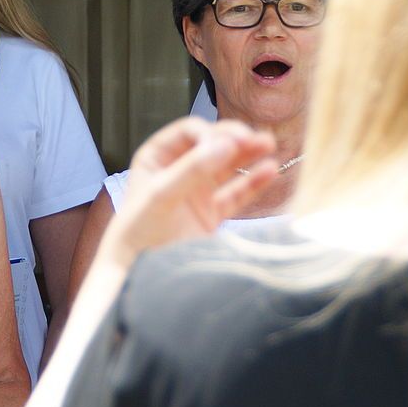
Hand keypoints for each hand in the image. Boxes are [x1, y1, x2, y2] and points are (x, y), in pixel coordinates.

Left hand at [104, 118, 276, 267]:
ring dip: (247, 155)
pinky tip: (270, 171)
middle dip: (234, 139)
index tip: (228, 144)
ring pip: (226, 167)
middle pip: (211, 145)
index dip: (210, 133)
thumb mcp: (161, 195)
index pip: (189, 133)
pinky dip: (252, 183)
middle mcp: (177, 170)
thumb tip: (226, 144)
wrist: (138, 273)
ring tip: (270, 144)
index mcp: (156, 157)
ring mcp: (196, 192)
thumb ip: (192, 170)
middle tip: (258, 138)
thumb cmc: (138, 230)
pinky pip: (236, 194)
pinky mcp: (211, 215)